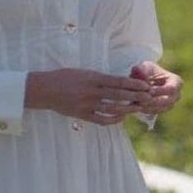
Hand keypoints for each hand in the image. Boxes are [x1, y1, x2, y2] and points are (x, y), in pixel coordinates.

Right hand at [25, 68, 151, 124]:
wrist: (44, 89)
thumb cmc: (65, 77)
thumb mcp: (84, 72)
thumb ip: (100, 77)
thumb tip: (119, 81)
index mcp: (93, 78)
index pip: (119, 81)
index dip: (134, 84)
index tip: (145, 85)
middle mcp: (92, 91)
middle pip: (119, 95)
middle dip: (135, 96)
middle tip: (148, 97)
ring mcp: (87, 104)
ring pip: (112, 108)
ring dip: (127, 109)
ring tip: (138, 108)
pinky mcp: (82, 115)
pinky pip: (101, 119)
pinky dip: (113, 120)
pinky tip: (121, 118)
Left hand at [129, 61, 182, 114]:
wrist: (145, 79)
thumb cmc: (148, 71)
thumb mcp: (146, 67)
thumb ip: (143, 69)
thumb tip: (138, 72)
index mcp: (177, 82)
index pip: (171, 89)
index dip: (160, 91)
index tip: (149, 91)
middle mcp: (177, 94)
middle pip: (167, 101)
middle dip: (154, 101)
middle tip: (141, 100)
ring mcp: (171, 103)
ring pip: (161, 108)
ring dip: (149, 107)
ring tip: (137, 103)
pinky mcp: (162, 109)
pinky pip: (156, 112)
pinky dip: (146, 110)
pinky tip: (137, 106)